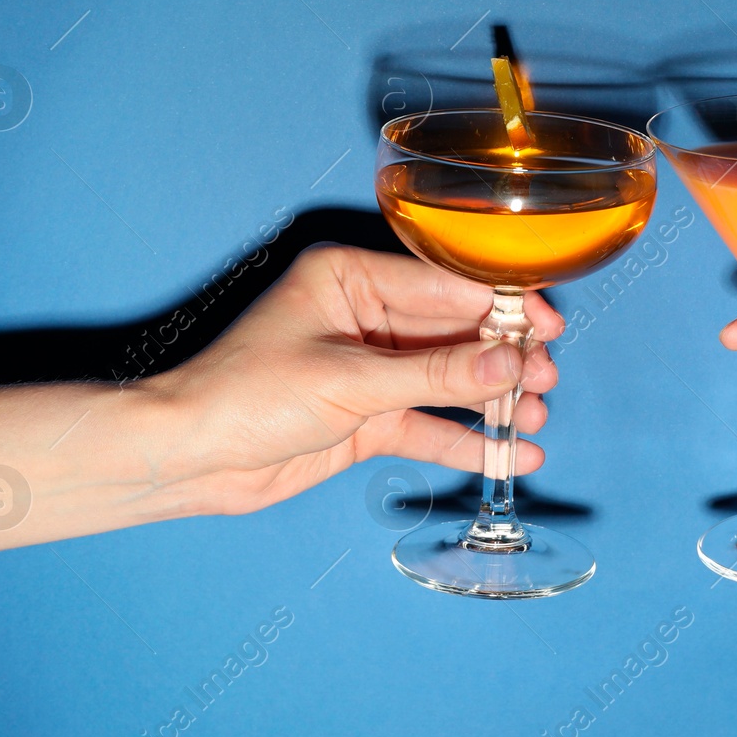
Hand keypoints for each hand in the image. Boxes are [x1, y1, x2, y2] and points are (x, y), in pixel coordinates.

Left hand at [144, 244, 561, 515]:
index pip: (443, 284)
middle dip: (503, 358)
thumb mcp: (349, 381)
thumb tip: (509, 365)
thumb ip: (435, 376)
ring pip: (448, 380)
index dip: (501, 306)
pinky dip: (466, 439)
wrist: (189, 458)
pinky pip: (428, 423)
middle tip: (546, 378)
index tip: (547, 326)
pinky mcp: (366, 416)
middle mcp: (364, 316)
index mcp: (350, 278)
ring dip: (492, 400)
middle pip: (454, 332)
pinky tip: (511, 452)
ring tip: (536, 417)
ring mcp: (368, 368)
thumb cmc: (244, 396)